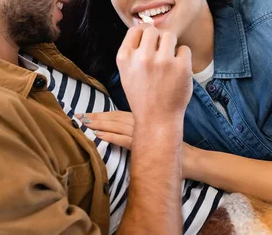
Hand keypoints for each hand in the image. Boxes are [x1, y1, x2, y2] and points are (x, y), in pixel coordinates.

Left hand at [78, 111, 201, 179]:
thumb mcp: (160, 133)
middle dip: (97, 116)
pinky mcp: (145, 146)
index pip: (120, 114)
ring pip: (117, 125)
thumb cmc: (177, 148)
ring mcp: (144, 133)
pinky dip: (110, 135)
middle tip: (79, 113)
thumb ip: (146, 129)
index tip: (89, 112)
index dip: (104, 113)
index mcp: (147, 118)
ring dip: (100, 123)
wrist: (192, 160)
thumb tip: (130, 129)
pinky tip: (99, 134)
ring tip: (85, 122)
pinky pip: (124, 139)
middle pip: (115, 117)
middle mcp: (144, 123)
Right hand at [116, 25, 192, 124]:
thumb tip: (147, 24)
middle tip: (160, 56)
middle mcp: (142, 58)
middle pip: (153, 30)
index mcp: (125, 58)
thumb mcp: (127, 72)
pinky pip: (184, 49)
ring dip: (171, 46)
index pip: (136, 29)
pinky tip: (177, 72)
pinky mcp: (181, 67)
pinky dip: (183, 58)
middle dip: (158, 40)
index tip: (149, 44)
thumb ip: (134, 50)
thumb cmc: (142, 95)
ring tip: (169, 62)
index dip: (144, 33)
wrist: (157, 120)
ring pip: (170, 36)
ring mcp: (162, 62)